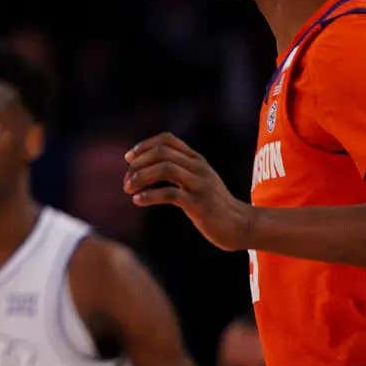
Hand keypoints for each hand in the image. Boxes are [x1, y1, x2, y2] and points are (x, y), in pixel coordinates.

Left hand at [125, 133, 255, 250]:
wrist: (240, 226)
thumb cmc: (212, 204)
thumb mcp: (197, 181)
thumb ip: (178, 170)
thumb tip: (144, 167)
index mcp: (196, 160)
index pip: (168, 139)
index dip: (144, 145)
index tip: (128, 158)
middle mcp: (198, 168)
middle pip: (162, 153)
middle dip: (138, 163)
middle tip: (126, 180)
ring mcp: (200, 185)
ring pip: (165, 169)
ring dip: (140, 177)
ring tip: (127, 189)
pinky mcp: (200, 204)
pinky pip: (171, 194)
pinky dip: (150, 195)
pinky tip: (138, 200)